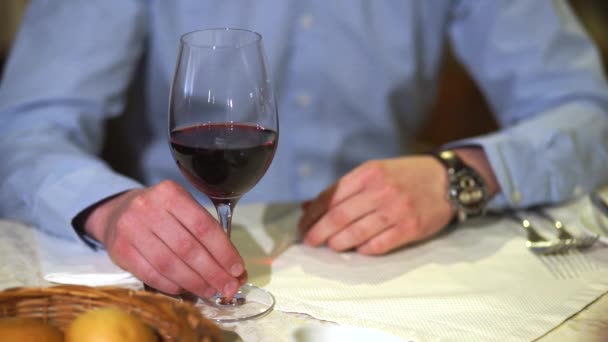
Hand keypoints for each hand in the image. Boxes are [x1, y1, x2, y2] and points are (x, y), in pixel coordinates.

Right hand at [82, 180, 245, 297]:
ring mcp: (130, 229)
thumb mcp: (183, 208)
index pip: (203, 226)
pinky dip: (173, 286)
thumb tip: (234, 269)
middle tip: (228, 287)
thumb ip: (207, 233)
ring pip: (169, 264)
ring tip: (211, 290)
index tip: (237, 269)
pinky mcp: (120, 250)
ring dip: (195, 282)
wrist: (118, 212)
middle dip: (212, 272)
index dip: (223, 251)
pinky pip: (151, 274)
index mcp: (170, 193)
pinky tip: (187, 290)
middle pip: (187, 248)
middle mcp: (148, 208)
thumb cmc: (161, 213)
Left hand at [299, 156, 454, 254]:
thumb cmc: (407, 176)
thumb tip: (308, 206)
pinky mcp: (409, 229)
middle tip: (309, 241)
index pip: (331, 196)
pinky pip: (378, 245)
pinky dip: (363, 250)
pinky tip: (358, 249)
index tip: (303, 224)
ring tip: (330, 246)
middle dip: (318, 231)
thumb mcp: (375, 172)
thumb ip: (344, 189)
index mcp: (368, 173)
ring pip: (355, 233)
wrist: (448, 180)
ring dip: (337, 243)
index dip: (312, 213)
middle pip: (338, 216)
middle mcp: (380, 191)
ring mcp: (395, 210)